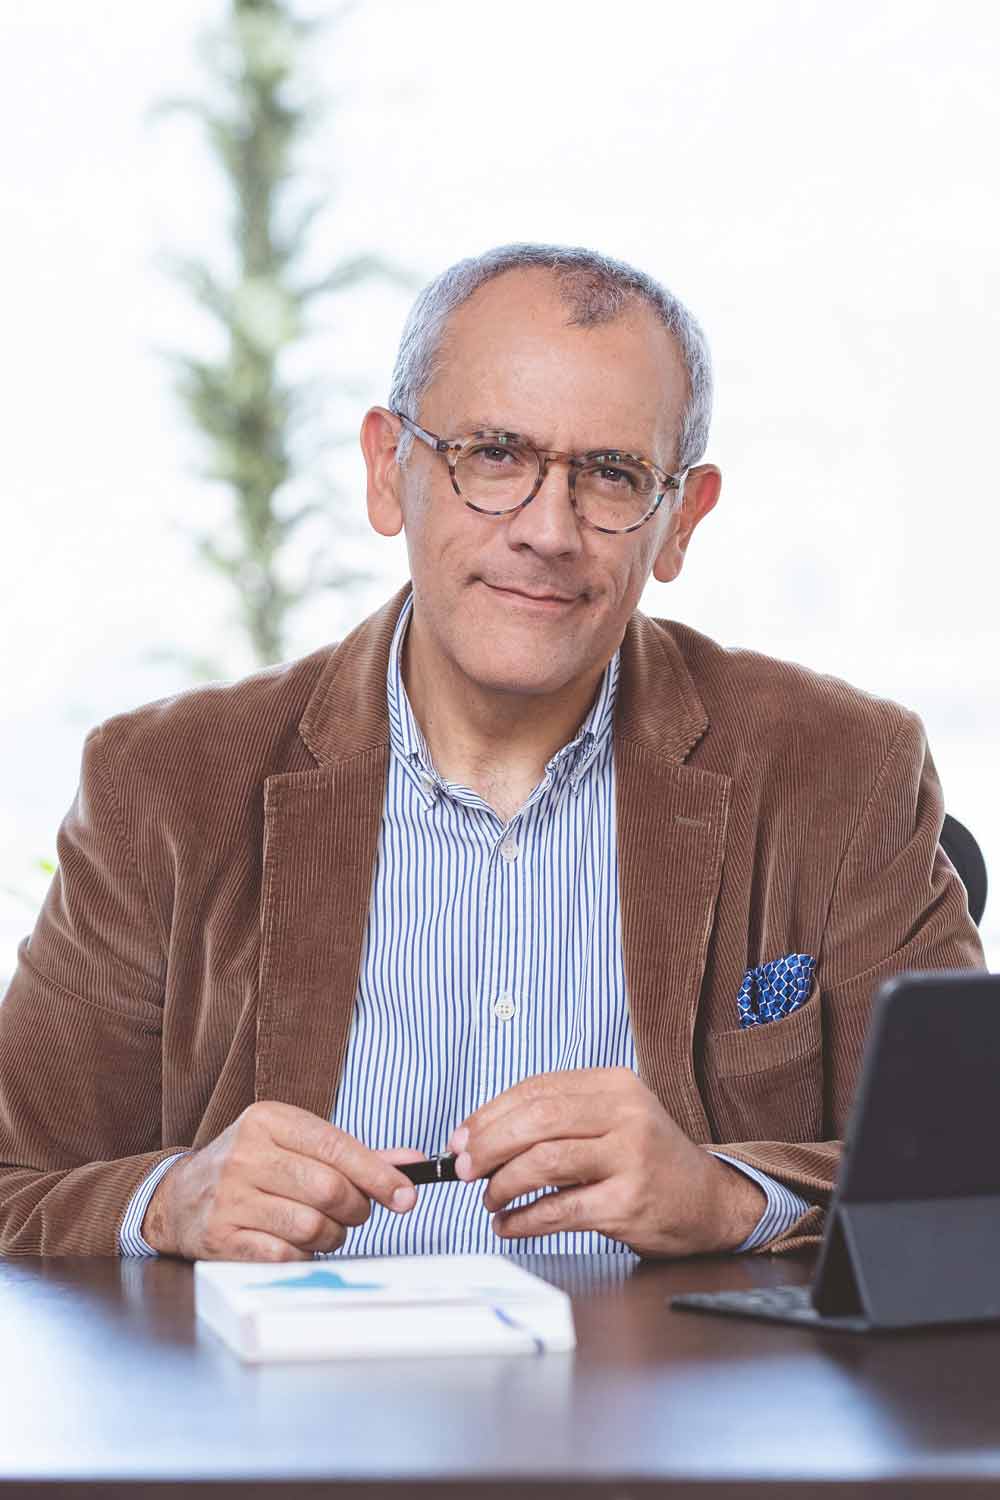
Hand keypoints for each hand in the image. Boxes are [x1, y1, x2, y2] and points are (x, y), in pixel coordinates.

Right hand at [141, 1101, 423, 1260]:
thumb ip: (354, 1154)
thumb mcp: (295, 1144)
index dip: (378, 1174)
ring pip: (312, 1227)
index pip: (337, 1147)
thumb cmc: (252, 1167)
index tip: (406, 1196)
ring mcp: (231, 1197)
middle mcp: (246, 1154)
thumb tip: (411, 1164)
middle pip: (329, 1190)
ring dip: (331, 1236)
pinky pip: (286, 1256)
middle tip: (353, 1213)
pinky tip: (295, 1244)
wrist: (179, 1197)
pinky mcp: (222, 1237)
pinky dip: (303, 1256)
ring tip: (322, 1228)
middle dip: (355, 1209)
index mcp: (268, 1119)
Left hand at [446, 1068, 765, 1256]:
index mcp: (614, 1084)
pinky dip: (523, 1219)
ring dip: (503, 1183)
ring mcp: (629, 1157)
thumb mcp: (612, 1119)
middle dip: (488, 1145)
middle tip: (463, 1167)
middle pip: (536, 1121)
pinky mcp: (628, 1203)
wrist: (710, 1201)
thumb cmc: (648, 1160)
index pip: (536, 1090)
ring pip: (544, 1161)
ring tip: (489, 1198)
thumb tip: (480, 1135)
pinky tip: (509, 1223)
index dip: (490, 1114)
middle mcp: (625, 1113)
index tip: (462, 1137)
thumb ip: (557, 1119)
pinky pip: (559, 1210)